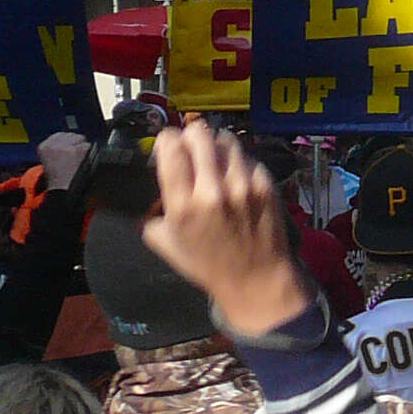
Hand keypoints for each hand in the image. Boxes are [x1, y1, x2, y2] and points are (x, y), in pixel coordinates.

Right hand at [37, 131, 90, 190]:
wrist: (61, 190)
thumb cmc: (56, 181)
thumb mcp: (48, 162)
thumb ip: (55, 149)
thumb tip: (67, 142)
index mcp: (44, 147)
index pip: (58, 134)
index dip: (66, 140)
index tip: (70, 146)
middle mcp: (53, 144)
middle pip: (70, 134)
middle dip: (75, 142)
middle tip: (76, 154)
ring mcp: (66, 146)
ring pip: (80, 138)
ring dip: (81, 146)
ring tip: (79, 159)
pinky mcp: (77, 150)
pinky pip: (87, 146)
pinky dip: (88, 153)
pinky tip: (83, 161)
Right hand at [143, 123, 307, 335]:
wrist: (256, 279)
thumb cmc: (208, 265)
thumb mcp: (166, 246)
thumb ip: (150, 216)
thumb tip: (147, 193)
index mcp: (183, 206)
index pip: (171, 146)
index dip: (167, 140)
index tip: (169, 146)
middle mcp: (212, 191)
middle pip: (198, 134)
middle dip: (191, 136)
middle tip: (192, 148)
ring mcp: (242, 185)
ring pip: (225, 140)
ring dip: (216, 147)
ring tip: (216, 162)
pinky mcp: (265, 184)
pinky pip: (247, 157)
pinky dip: (239, 163)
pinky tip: (236, 179)